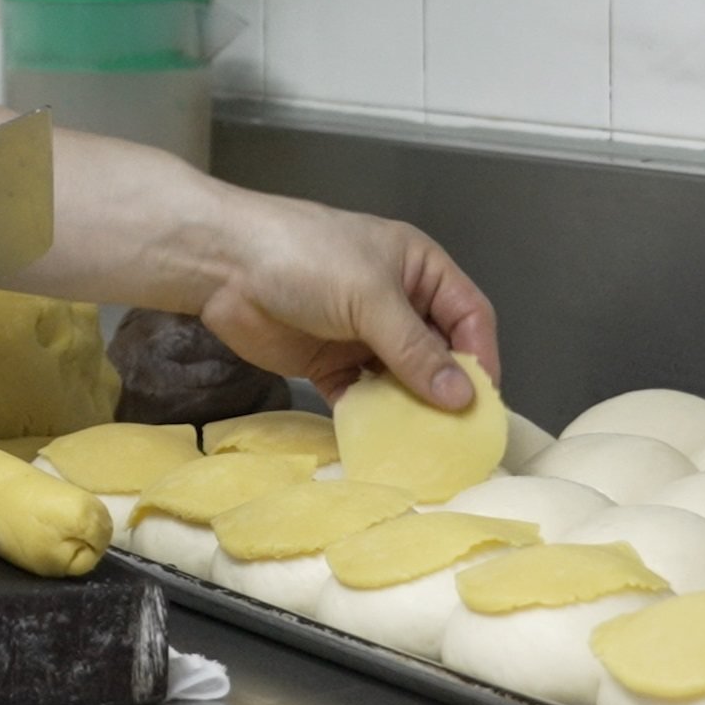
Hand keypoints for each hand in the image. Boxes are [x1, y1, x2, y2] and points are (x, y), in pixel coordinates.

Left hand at [191, 195, 499, 413]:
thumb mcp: (370, 298)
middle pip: (438, 352)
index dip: (480, 356)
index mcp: (417, 268)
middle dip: (447, 390)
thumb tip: (461, 398)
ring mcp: (361, 334)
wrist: (222, 265)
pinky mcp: (328, 362)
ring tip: (423, 446)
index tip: (482, 401)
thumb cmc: (305, 258)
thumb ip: (416, 350)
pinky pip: (361, 396)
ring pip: (400, 379)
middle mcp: (396, 302)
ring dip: (410, 409)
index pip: (468, 314)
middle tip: (457, 435)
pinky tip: (379, 441)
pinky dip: (370, 417)